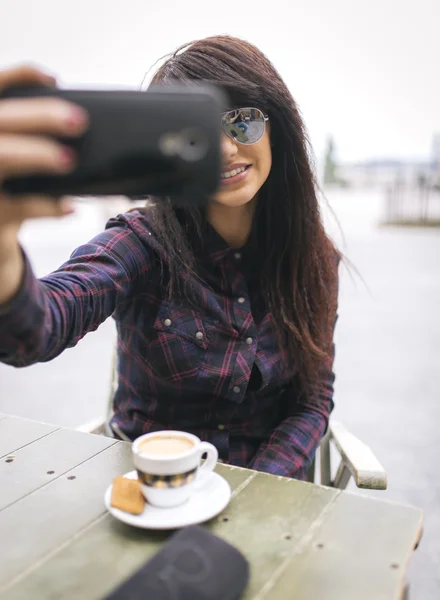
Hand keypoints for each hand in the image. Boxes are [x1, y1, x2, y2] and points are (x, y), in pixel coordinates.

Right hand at [0, 64, 88, 234]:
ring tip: (69, 159)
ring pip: (5, 155)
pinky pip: (17, 204)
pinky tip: (68, 207)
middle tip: (79, 121)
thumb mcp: (13, 142)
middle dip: (41, 116)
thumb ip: (29, 131)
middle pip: (3, 118)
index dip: (22, 76)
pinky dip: (45, 206)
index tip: (55, 80)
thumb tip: (75, 121)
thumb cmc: (9, 177)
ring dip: (38, 154)